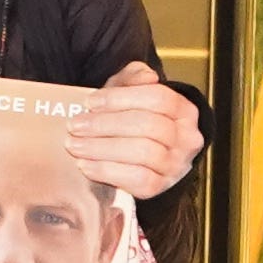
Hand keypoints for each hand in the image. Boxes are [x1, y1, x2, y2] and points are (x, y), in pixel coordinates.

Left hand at [68, 58, 202, 200]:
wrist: (139, 159)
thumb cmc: (134, 121)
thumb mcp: (131, 94)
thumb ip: (134, 78)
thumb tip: (147, 75)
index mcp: (183, 109)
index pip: (157, 98)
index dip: (120, 98)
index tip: (90, 102)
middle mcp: (186, 137)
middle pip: (148, 126)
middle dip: (106, 125)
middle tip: (76, 125)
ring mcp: (175, 164)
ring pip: (143, 153)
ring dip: (102, 148)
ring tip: (76, 145)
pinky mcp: (161, 186)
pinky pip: (137, 179)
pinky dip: (108, 171)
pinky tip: (86, 165)